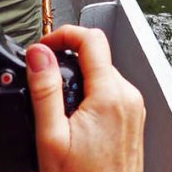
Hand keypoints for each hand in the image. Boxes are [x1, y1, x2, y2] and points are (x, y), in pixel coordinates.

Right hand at [27, 25, 145, 171]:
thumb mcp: (51, 136)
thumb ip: (45, 89)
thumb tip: (38, 53)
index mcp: (110, 95)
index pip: (91, 38)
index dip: (62, 34)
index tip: (43, 46)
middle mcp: (128, 96)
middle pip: (96, 55)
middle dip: (67, 62)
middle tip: (45, 86)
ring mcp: (133, 107)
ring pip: (102, 74)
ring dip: (78, 81)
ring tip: (59, 113)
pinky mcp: (133, 118)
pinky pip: (110, 92)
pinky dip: (90, 96)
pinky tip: (76, 123)